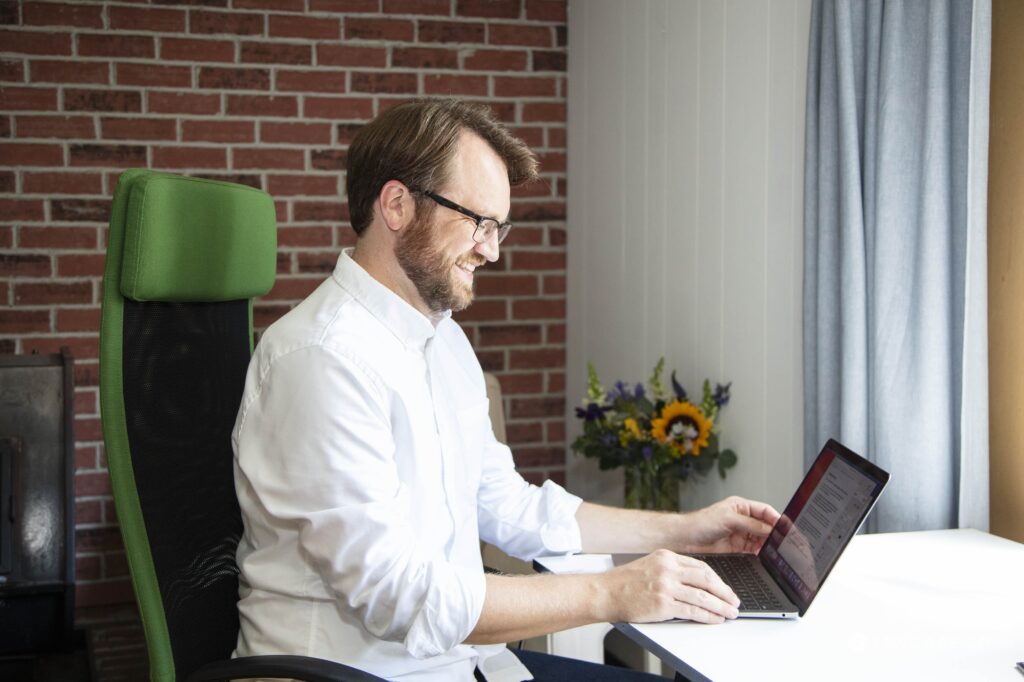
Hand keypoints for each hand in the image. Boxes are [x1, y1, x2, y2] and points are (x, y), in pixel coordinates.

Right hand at [600, 549, 739, 623]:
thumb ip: (672, 570)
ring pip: (703, 596)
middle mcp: (668, 568)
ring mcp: (665, 586)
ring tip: (730, 613)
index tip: (725, 589)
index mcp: (666, 556)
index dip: (717, 580)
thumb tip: (697, 583)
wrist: (605, 592)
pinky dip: (707, 616)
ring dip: (720, 606)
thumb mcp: (650, 565)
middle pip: (706, 579)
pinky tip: (715, 619)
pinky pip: (692, 610)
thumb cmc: (625, 582)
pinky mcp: (662, 604)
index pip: (701, 567)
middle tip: (734, 601)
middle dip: (724, 592)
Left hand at [682, 496, 780, 553]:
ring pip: (761, 538)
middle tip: (782, 541)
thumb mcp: (728, 519)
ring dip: (767, 544)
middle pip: (765, 525)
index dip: (776, 518)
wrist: (685, 540)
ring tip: (774, 550)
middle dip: (774, 533)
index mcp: (741, 506)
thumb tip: (769, 528)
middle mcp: (743, 519)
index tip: (784, 527)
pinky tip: (764, 555)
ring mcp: (741, 533)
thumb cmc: (700, 523)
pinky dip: (760, 552)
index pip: (764, 510)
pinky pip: (754, 549)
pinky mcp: (737, 547)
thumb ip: (750, 524)